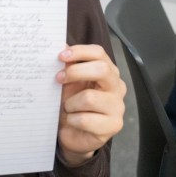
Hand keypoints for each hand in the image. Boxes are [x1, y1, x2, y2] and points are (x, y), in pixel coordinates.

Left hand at [55, 44, 125, 165]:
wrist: (72, 133)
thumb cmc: (72, 104)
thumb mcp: (68, 82)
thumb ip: (67, 64)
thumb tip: (60, 43)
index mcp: (107, 71)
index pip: (99, 53)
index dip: (79, 51)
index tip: (60, 56)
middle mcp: (116, 87)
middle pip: (102, 69)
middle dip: (76, 72)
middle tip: (58, 78)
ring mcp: (117, 107)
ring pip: (89, 97)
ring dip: (70, 103)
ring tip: (68, 108)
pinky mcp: (113, 125)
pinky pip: (85, 119)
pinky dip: (72, 120)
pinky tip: (73, 121)